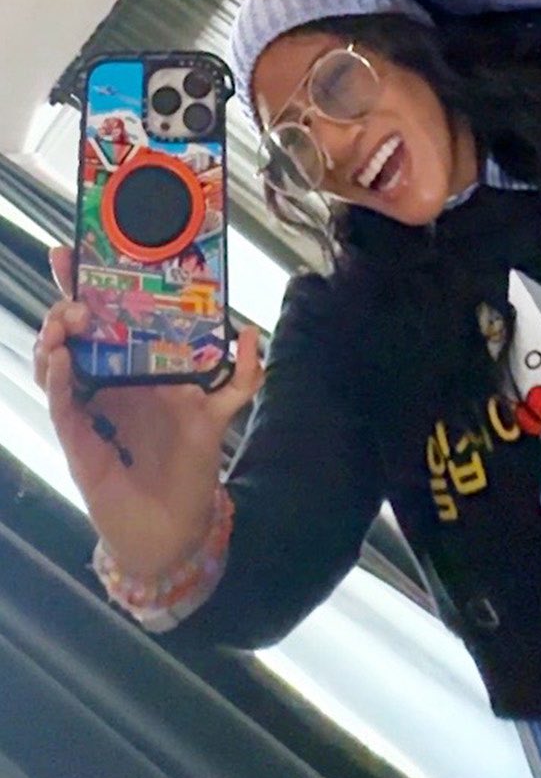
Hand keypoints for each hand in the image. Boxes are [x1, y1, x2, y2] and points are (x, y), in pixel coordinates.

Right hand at [35, 247, 261, 578]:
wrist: (174, 525)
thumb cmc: (189, 465)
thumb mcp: (219, 412)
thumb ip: (240, 376)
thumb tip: (249, 333)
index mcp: (132, 367)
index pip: (104, 317)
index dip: (84, 286)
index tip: (73, 252)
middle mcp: (104, 382)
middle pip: (71, 332)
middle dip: (64, 303)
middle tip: (75, 295)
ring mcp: (87, 408)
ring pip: (54, 361)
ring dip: (54, 336)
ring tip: (67, 322)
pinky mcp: (78, 438)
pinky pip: (61, 403)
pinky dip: (58, 379)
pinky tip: (62, 361)